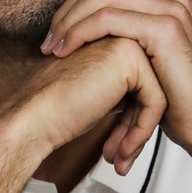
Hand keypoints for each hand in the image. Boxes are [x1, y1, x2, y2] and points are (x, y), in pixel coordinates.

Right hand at [0, 35, 164, 175]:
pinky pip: (156, 101)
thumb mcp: (100, 94)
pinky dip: (142, 131)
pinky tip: (121, 150)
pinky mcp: (130, 57)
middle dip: (137, 127)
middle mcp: (119, 34)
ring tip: (120, 158)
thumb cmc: (56, 110)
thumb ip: (124, 90)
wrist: (34, 117)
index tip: (119, 146)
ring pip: (158, 95)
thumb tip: (149, 105)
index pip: (141, 84)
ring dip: (139, 133)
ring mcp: (125, 40)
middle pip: (151, 88)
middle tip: (120, 155)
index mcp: (110, 39)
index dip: (132, 119)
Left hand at [38, 0, 191, 184]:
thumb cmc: (174, 97)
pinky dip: (79, 32)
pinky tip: (65, 50)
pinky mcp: (165, 28)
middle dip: (66, 4)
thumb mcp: (144, 53)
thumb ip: (123, 28)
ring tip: (50, 48)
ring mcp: (170, 7)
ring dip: (68, 21)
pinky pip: (108, 18)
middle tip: (46, 37)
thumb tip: (82, 18)